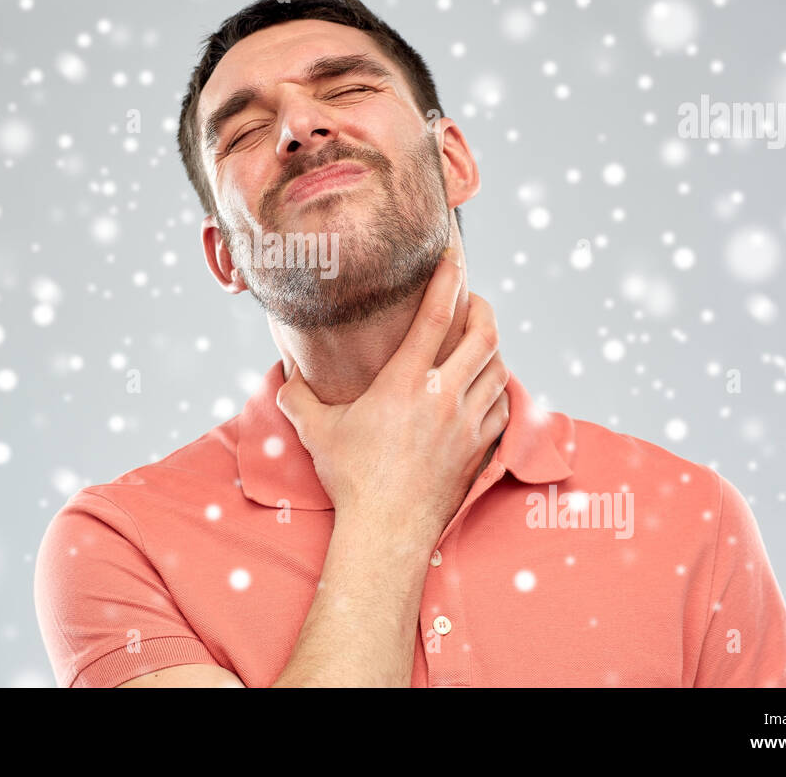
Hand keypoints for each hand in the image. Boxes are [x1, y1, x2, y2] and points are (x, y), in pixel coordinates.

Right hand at [276, 248, 510, 549]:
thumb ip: (296, 397)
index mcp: (405, 382)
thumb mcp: (315, 430)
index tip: (455, 255)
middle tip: (470, 301)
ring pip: (499, 367)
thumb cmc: (350, 478)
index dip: (448, 279)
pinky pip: (503, 405)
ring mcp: (467, 422)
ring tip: (478, 340)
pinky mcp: (480, 447)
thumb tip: (282, 376)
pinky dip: (499, 387)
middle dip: (482, 308)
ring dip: (492, 348)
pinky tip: (487, 386)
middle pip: (484, 334)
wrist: (387, 530)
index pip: (436, 316)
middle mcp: (443, 396)